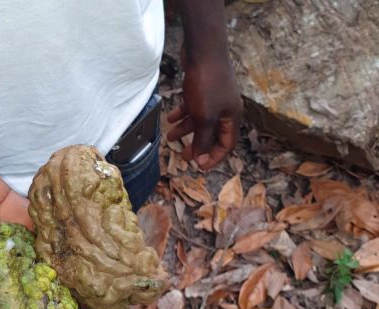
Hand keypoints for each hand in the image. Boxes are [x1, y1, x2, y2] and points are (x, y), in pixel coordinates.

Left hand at [167, 47, 241, 169]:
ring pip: (199, 120)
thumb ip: (203, 140)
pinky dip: (181, 114)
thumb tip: (202, 160)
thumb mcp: (204, 118)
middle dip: (196, 145)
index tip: (199, 167)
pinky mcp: (203, 88)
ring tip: (169, 137)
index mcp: (231, 117)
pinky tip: (170, 118)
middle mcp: (225, 109)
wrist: (203, 50)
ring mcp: (214, 98)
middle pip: (211, 134)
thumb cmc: (207, 85)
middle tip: (183, 156)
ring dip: (184, 130)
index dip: (213, 158)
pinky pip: (192, 107)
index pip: (226, 145)